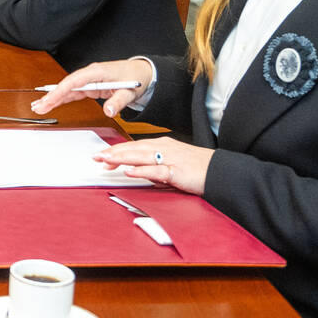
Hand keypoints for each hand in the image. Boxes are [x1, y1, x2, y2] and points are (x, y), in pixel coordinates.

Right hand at [31, 58, 154, 117]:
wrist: (143, 73)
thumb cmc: (136, 78)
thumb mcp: (130, 91)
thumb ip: (119, 101)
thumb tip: (109, 111)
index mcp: (97, 72)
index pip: (74, 82)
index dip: (59, 92)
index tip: (49, 100)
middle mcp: (90, 75)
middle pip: (66, 85)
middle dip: (51, 96)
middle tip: (38, 107)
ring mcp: (89, 80)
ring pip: (67, 89)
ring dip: (53, 98)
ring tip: (39, 107)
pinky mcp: (90, 86)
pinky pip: (73, 92)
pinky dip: (61, 98)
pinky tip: (51, 103)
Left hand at [93, 135, 213, 195]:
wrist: (220, 171)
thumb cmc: (198, 168)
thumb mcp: (172, 164)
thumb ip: (154, 167)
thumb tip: (136, 172)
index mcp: (162, 145)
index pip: (134, 146)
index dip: (116, 150)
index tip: (101, 155)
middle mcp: (164, 149)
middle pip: (134, 149)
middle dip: (113, 153)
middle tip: (96, 157)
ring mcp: (171, 159)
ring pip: (141, 156)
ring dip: (121, 158)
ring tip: (105, 160)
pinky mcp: (177, 172)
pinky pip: (156, 171)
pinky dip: (141, 171)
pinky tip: (129, 171)